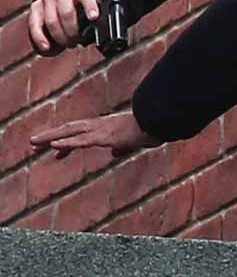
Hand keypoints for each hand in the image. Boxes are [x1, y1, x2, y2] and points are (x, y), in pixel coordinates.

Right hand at [28, 0, 97, 55]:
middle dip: (73, 32)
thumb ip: (93, 16)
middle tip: (77, 41)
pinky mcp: (35, 7)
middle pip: (66, 13)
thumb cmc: (79, 4)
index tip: (94, 17)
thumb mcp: (89, 5)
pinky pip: (35, 25)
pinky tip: (46, 47)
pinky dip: (40, 38)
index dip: (89, 6)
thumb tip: (99, 31)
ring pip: (52, 21)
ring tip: (68, 43)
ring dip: (60, 37)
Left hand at [30, 110, 159, 158]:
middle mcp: (102, 126)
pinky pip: (83, 141)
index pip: (82, 133)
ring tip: (34, 142)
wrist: (163, 122)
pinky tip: (54, 146)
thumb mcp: (135, 142)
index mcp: (108, 127)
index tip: (54, 151)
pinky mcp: (106, 136)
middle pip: (71, 129)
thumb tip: (114, 153)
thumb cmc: (153, 129)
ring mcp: (103, 130)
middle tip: (34, 142)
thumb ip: (123, 147)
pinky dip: (67, 144)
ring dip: (51, 137)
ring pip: (72, 132)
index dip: (67, 141)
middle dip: (52, 135)